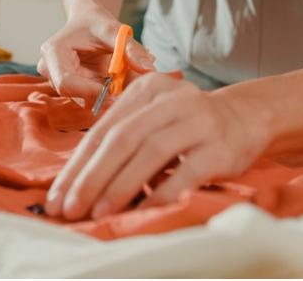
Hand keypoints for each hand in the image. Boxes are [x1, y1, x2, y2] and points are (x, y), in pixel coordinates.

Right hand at [37, 1, 155, 100]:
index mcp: (53, 52)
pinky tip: (120, 81)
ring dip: (108, 95)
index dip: (90, 91)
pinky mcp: (71, 88)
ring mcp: (59, 81)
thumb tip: (148, 69)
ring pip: (85, 100)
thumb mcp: (114, 29)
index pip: (66, 83)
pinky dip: (108, 93)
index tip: (117, 90)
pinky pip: (91, 98)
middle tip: (129, 88)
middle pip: (75, 95)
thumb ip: (130, 48)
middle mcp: (50, 70)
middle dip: (104, 95)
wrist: (88, 20)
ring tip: (127, 78)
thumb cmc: (95, 21)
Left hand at [44, 72, 271, 220]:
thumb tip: (76, 182)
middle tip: (69, 208)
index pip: (103, 129)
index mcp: (147, 89)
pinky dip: (160, 194)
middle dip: (90, 177)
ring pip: (149, 153)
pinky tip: (141, 212)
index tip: (57, 196)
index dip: (77, 165)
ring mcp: (198, 122)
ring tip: (97, 212)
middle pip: (121, 139)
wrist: (244, 119)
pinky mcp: (219, 149)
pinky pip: (184, 174)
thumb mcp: (153, 117)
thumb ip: (121, 138)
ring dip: (119, 186)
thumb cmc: (186, 125)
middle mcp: (172, 100)